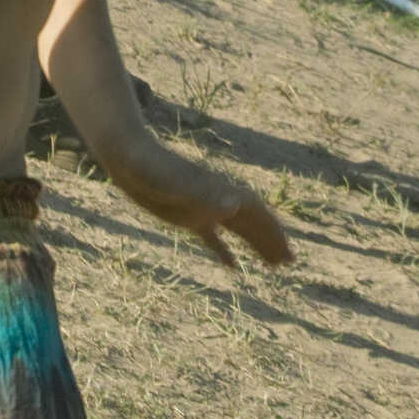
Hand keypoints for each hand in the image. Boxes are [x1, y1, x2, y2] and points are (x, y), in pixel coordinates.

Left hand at [107, 138, 291, 267]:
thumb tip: (238, 204)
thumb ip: (206, 194)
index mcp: (218, 191)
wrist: (128, 153)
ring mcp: (202, 207)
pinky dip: (223, 251)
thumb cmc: (150, 166)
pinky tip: (232, 266)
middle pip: (251, 222)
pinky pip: (211, 236)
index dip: (272, 232)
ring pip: (237, 229)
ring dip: (256, 245)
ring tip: (274, 264)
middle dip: (271, 240)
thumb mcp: (176, 183)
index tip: (288, 253)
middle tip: (290, 263)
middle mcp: (216, 199)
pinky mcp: (185, 216)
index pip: (254, 214)